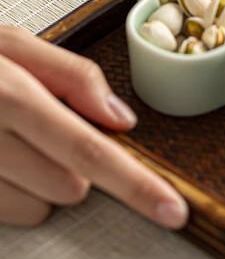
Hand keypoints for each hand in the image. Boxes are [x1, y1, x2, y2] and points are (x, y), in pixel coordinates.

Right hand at [0, 26, 187, 227]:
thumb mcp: (10, 43)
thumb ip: (72, 74)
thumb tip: (122, 118)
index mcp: (10, 95)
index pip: (90, 150)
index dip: (138, 185)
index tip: (173, 211)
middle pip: (71, 186)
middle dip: (72, 164)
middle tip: (38, 128)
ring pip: (38, 208)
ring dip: (37, 182)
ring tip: (6, 142)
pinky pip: (3, 215)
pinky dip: (7, 194)